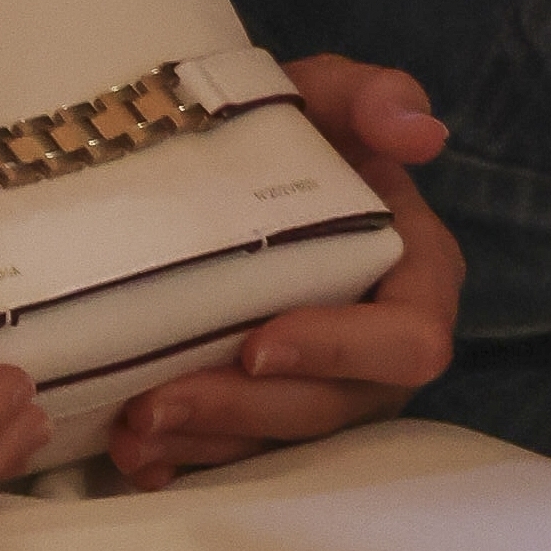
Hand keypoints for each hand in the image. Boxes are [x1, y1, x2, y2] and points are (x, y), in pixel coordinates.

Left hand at [104, 56, 463, 488]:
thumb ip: (369, 96)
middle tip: (156, 402)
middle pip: (332, 407)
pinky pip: (240, 450)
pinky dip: (186, 458)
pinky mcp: (273, 408)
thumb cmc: (293, 128)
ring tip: (130, 430)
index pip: (408, 341)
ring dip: (206, 441)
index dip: (339, 351)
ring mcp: (326, 387)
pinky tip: (133, 457)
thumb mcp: (324, 93)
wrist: (228, 157)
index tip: (259, 342)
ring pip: (278, 437)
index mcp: (415, 280)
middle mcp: (377, 350)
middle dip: (245, 410)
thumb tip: (420, 131)